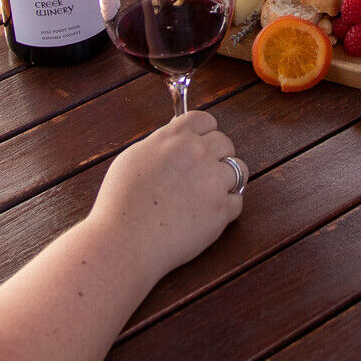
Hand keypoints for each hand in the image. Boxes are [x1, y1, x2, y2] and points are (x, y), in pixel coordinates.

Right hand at [90, 110, 244, 276]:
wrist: (125, 240)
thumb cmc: (121, 203)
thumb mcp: (133, 158)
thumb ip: (160, 143)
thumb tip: (176, 134)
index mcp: (175, 137)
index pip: (205, 120)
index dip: (203, 134)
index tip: (199, 145)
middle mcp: (198, 153)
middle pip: (225, 142)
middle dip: (216, 156)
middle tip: (200, 175)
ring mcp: (213, 180)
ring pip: (239, 170)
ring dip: (226, 180)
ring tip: (206, 195)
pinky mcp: (222, 209)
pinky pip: (236, 201)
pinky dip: (225, 208)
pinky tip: (205, 215)